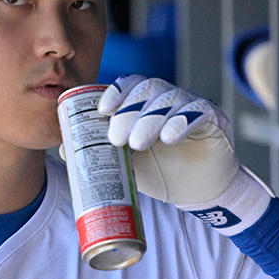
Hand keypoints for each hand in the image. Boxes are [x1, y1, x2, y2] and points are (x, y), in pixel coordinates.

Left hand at [98, 75, 272, 230]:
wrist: (198, 193)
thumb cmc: (161, 172)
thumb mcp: (126, 164)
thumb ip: (101, 152)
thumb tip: (64, 149)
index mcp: (147, 103)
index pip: (131, 84)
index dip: (116, 92)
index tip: (101, 110)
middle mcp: (169, 99)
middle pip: (148, 89)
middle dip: (129, 112)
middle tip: (116, 138)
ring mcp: (192, 107)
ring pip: (171, 99)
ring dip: (150, 119)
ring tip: (137, 143)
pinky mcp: (214, 119)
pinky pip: (198, 112)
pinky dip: (182, 122)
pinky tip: (169, 137)